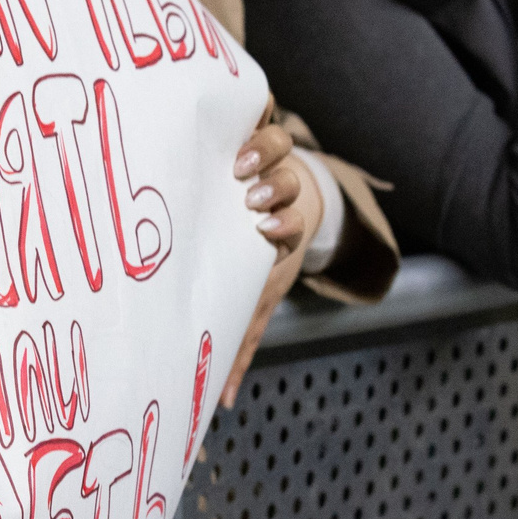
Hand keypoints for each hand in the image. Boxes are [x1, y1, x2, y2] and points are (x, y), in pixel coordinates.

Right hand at [221, 121, 316, 406]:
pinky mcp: (247, 134)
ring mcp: (264, 160)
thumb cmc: (253, 260)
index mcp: (281, 229)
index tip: (266, 228)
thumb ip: (239, 343)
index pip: (292, 222)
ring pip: (277, 144)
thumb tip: (225, 403)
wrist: (264, 206)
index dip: (284, 223)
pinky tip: (230, 121)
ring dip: (264, 152)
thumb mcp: (250, 300)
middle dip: (276, 184)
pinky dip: (251, 117)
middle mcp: (278, 191)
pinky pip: (257, 115)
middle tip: (254, 193)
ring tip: (240, 162)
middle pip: (290, 179)